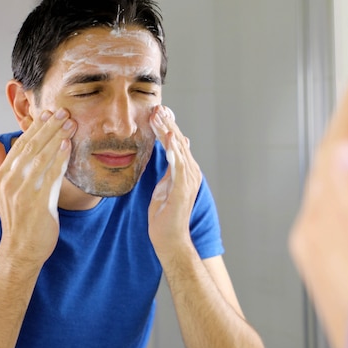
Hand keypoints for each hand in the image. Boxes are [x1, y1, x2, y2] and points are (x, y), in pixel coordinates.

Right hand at [0, 108, 76, 266]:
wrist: (21, 249)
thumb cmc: (17, 219)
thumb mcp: (0, 192)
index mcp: (2, 176)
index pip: (19, 145)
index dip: (35, 128)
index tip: (48, 113)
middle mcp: (10, 182)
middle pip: (31, 147)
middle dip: (49, 127)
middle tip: (64, 112)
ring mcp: (23, 191)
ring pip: (42, 157)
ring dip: (57, 137)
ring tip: (70, 123)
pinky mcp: (38, 201)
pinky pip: (51, 174)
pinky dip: (60, 158)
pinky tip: (68, 145)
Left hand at [148, 105, 200, 261]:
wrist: (171, 240)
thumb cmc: (165, 217)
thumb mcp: (164, 188)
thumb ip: (168, 171)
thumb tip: (169, 154)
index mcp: (185, 171)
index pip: (176, 144)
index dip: (167, 127)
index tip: (157, 112)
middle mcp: (190, 173)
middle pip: (178, 142)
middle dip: (167, 124)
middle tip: (158, 108)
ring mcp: (188, 180)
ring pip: (178, 150)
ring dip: (168, 132)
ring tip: (160, 117)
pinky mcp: (183, 189)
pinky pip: (178, 167)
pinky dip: (174, 152)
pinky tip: (168, 140)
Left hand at [289, 76, 347, 347]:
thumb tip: (345, 151)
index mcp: (323, 228)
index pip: (332, 156)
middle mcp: (315, 235)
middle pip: (327, 166)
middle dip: (345, 126)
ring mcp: (322, 249)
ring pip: (330, 184)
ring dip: (345, 151)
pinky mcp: (334, 262)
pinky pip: (337, 205)